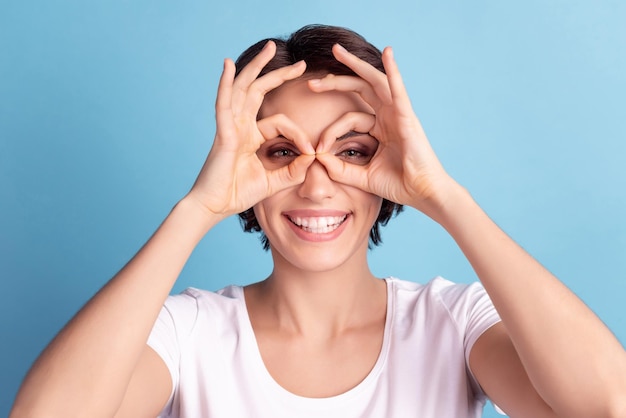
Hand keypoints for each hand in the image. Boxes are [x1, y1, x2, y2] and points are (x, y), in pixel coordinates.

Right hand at [188, 41, 314, 217]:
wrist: (213, 207)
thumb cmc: (236, 194)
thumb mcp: (273, 181)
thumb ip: (293, 170)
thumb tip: (314, 157)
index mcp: (250, 136)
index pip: (280, 122)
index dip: (300, 134)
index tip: (314, 151)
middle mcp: (240, 126)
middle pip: (259, 91)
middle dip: (279, 74)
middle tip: (301, 63)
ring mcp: (229, 127)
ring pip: (243, 88)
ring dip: (256, 66)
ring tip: (270, 47)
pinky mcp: (222, 133)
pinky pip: (223, 104)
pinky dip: (224, 83)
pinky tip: (228, 65)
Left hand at [311, 45, 457, 216]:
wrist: (422, 193)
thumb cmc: (398, 184)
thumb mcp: (361, 176)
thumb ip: (340, 169)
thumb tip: (317, 158)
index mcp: (379, 128)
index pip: (349, 117)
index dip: (330, 131)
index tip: (317, 149)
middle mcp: (388, 116)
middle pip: (360, 89)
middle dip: (336, 80)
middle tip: (313, 80)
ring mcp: (398, 114)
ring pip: (375, 81)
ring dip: (356, 65)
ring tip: (337, 51)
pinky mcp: (408, 117)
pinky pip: (399, 90)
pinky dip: (394, 71)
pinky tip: (388, 53)